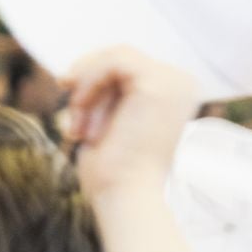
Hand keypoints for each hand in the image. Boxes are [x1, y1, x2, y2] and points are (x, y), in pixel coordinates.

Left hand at [59, 47, 197, 202]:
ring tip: (78, 122)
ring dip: (86, 87)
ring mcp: (173, 81)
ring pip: (115, 56)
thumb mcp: (113, 116)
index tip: (72, 99)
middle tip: (69, 109)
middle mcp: (183, 83)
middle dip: (88, 80)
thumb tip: (78, 66)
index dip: (96, 76)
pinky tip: (82, 110)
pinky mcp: (157, 83)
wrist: (126, 194)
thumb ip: (109, 88)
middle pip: (121, 56)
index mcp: (178, 93)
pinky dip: (89, 83)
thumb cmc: (116, 167)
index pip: (131, 65)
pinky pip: (113, 62)